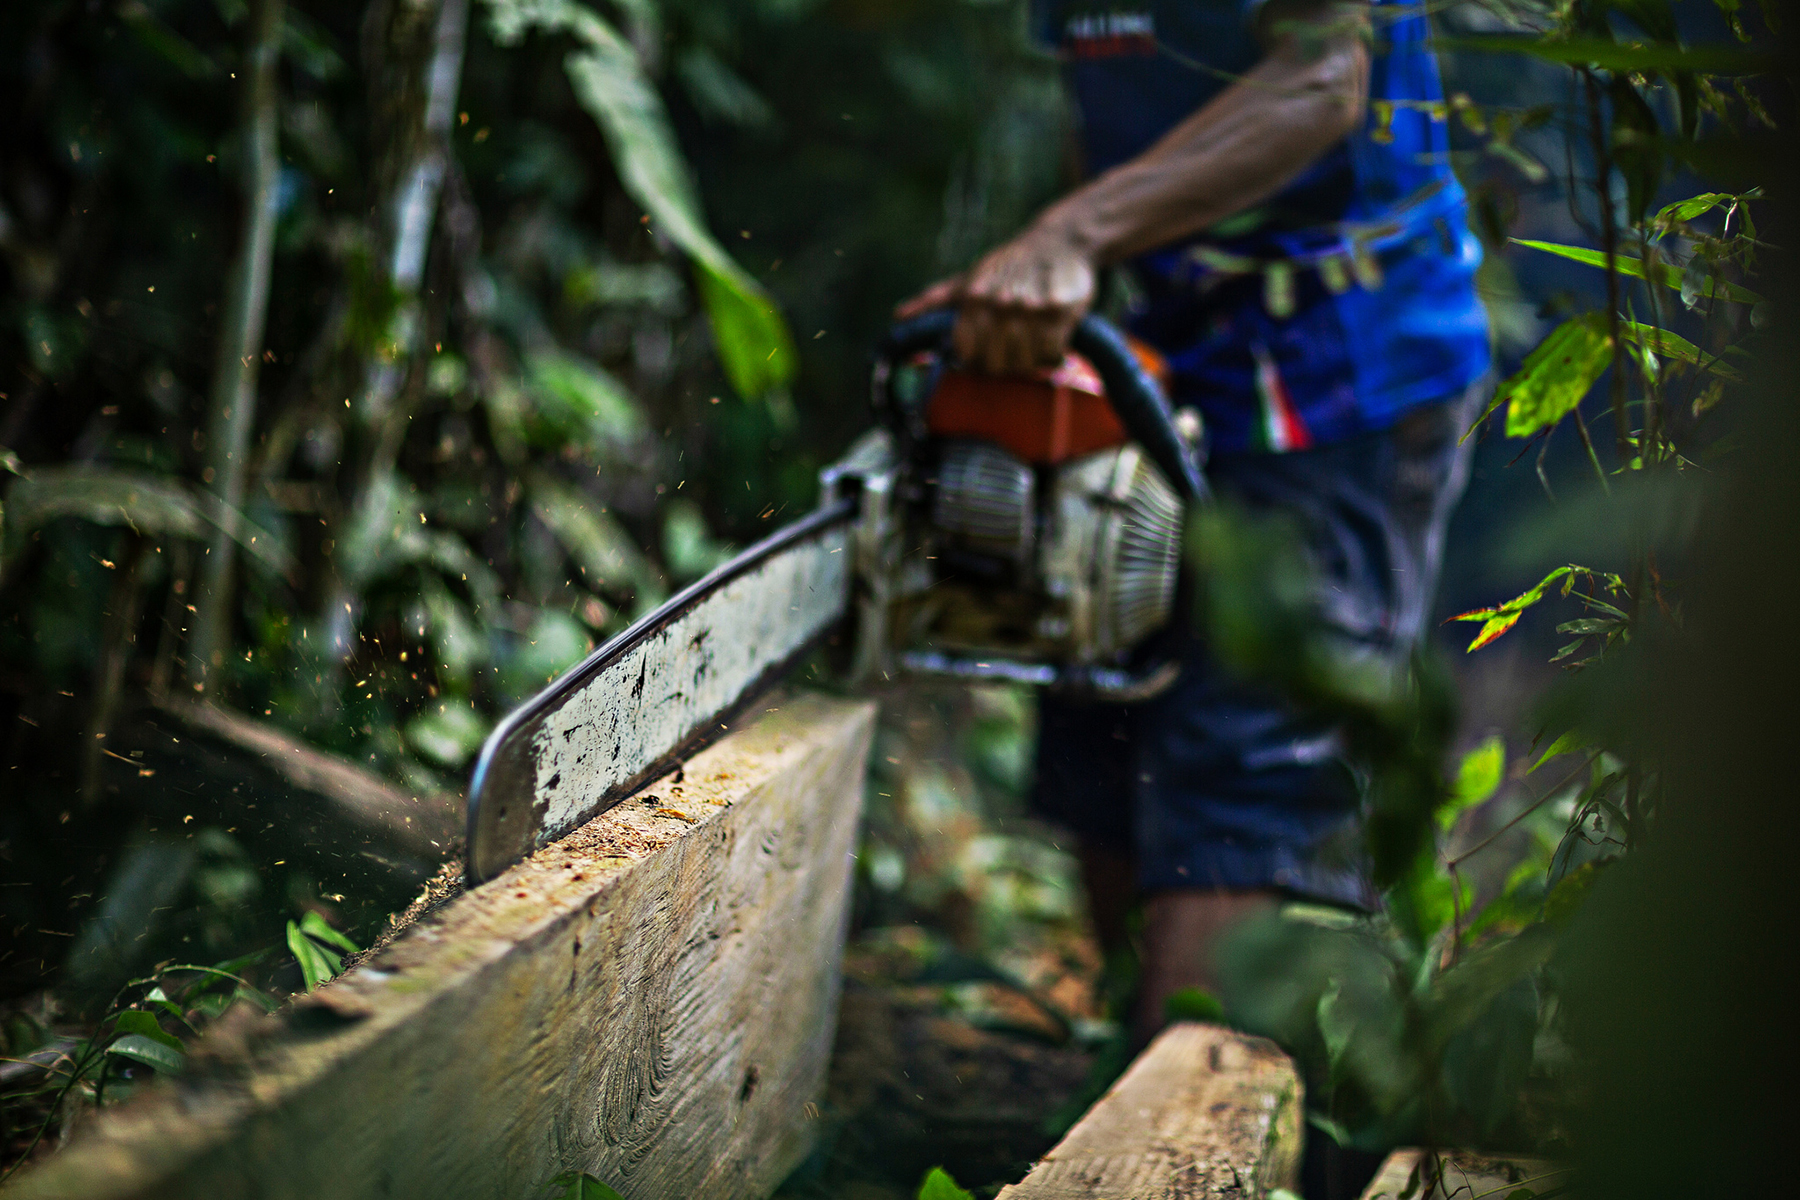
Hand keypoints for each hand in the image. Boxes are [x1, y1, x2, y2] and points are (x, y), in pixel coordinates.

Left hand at [894, 223, 1096, 374]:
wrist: (1056, 242)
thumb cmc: (1006, 266)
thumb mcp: (966, 279)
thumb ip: (934, 300)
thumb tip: (899, 315)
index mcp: (973, 296)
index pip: (967, 351)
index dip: (975, 361)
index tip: (984, 358)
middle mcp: (999, 301)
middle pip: (996, 362)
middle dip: (1003, 366)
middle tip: (1011, 358)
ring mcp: (1030, 305)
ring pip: (1024, 360)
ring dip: (1028, 362)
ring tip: (1031, 349)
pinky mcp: (1059, 307)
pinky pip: (1051, 350)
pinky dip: (1050, 355)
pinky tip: (1050, 343)